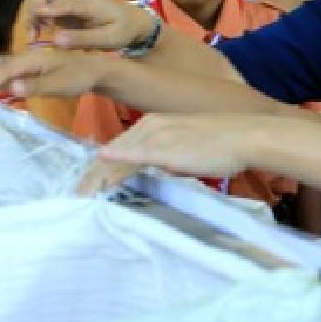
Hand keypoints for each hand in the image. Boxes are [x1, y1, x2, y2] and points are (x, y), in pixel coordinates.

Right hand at [0, 47, 105, 99]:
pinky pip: (0, 72)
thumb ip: (38, 86)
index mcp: (32, 60)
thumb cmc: (81, 77)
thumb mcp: (63, 84)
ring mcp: (23, 64)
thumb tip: (12, 88)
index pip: (5, 72)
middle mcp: (24, 59)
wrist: (94, 69)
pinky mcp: (25, 71)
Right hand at [24, 0, 153, 50]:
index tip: (38, 16)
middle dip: (33, 8)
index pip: (67, 1)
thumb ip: (84, 39)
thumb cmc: (124, 30)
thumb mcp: (110, 39)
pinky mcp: (64, 6)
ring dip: (32, 13)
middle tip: (35, 32)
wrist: (134, 20)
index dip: (51, 8)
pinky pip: (43, 5)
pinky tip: (39, 34)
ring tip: (35, 35)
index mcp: (91, 3)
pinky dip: (36, 17)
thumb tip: (56, 41)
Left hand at [76, 113, 257, 195]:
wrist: (245, 136)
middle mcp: (148, 127)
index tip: (86, 187)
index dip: (99, 168)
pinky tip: (99, 182)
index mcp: (153, 124)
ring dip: (96, 179)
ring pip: (115, 159)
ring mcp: (154, 137)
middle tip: (75, 197)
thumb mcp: (188, 146)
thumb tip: (156, 169)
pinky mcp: (162, 150)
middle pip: (109, 153)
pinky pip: (131, 162)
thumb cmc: (224, 142)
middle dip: (90, 176)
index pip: (117, 147)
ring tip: (82, 198)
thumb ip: (167, 156)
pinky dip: (113, 173)